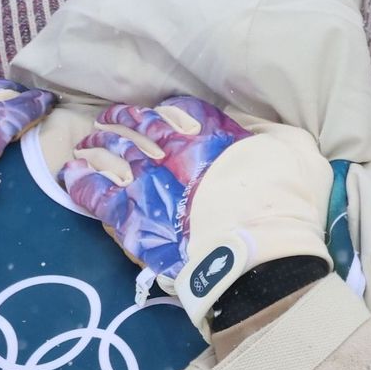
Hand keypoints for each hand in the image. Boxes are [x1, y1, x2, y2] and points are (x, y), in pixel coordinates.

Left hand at [59, 96, 332, 335]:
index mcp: (214, 137)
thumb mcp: (297, 150)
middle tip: (107, 123)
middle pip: (137, 129)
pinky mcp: (134, 222)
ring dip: (96, 147)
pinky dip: (82, 184)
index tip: (155, 115)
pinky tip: (73, 178)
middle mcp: (177, 154)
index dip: (164, 112)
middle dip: (120, 123)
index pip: (180, 112)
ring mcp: (152, 186)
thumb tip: (243, 121)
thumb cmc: (289, 205)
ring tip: (85, 146)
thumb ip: (266, 131)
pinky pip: (98, 197)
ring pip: (111, 155)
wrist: (264, 258)